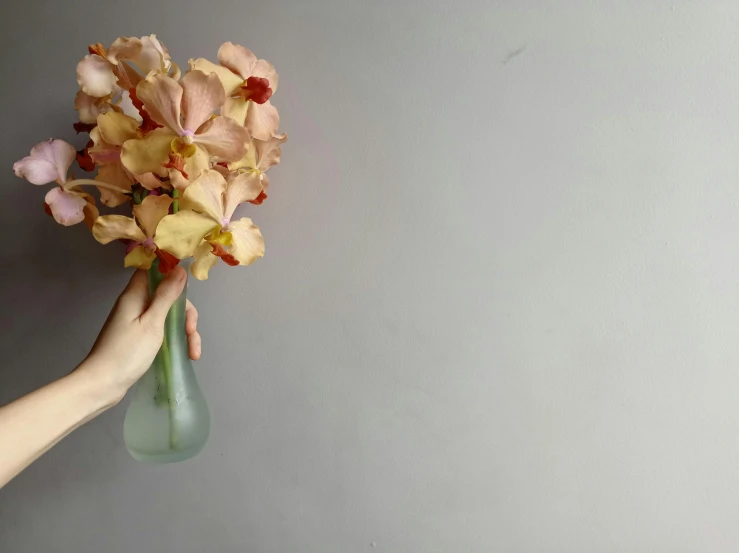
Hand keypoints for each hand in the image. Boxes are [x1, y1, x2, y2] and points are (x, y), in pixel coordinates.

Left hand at [80, 267, 201, 403]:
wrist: (103, 384)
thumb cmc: (127, 352)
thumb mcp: (152, 323)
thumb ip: (166, 296)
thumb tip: (179, 268)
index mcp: (135, 295)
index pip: (153, 271)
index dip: (171, 272)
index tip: (188, 286)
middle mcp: (136, 304)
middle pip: (167, 295)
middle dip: (185, 312)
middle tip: (191, 331)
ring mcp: (138, 322)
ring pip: (169, 315)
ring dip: (184, 330)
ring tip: (193, 352)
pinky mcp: (141, 337)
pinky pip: (163, 330)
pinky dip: (176, 339)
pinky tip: (187, 354)